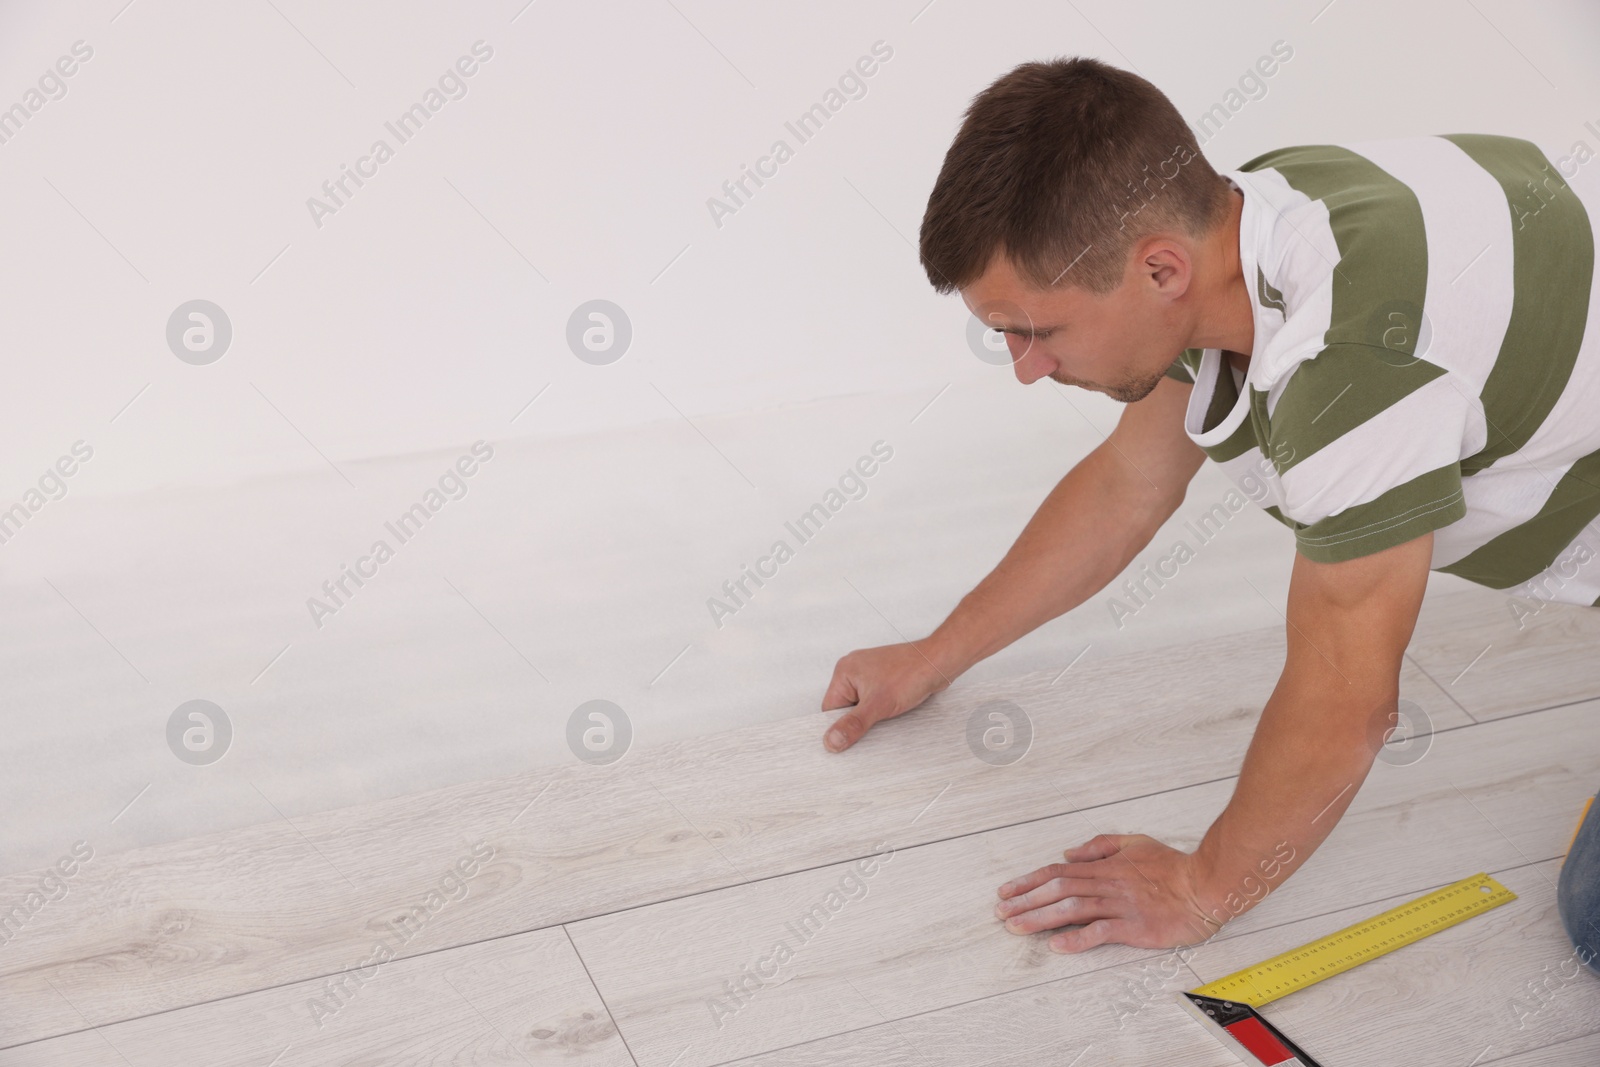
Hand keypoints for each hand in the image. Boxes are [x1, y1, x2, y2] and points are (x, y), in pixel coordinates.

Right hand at [820, 639, 953, 751]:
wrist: (938, 663)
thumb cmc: (911, 673)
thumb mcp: (877, 705)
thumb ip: (853, 725)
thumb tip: (832, 740)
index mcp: (844, 671)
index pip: (829, 708)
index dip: (838, 725)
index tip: (845, 740)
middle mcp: (854, 670)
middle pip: (845, 708)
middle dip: (857, 720)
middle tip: (871, 726)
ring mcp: (869, 675)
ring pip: (860, 706)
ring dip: (870, 716)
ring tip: (884, 715)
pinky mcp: (883, 681)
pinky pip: (873, 701)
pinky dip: (880, 710)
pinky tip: (890, 712)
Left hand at [993, 833, 1222, 951]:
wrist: (1205, 885)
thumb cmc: (1173, 866)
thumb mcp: (1134, 842)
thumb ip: (1100, 845)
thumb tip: (1068, 852)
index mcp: (1104, 866)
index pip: (1057, 872)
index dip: (1028, 881)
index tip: (1006, 891)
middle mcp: (1106, 884)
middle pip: (1057, 890)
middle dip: (1024, 901)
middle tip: (1000, 912)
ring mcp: (1119, 905)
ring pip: (1071, 909)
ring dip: (1040, 918)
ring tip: (1016, 927)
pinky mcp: (1134, 926)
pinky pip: (1100, 932)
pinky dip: (1077, 938)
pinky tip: (1057, 945)